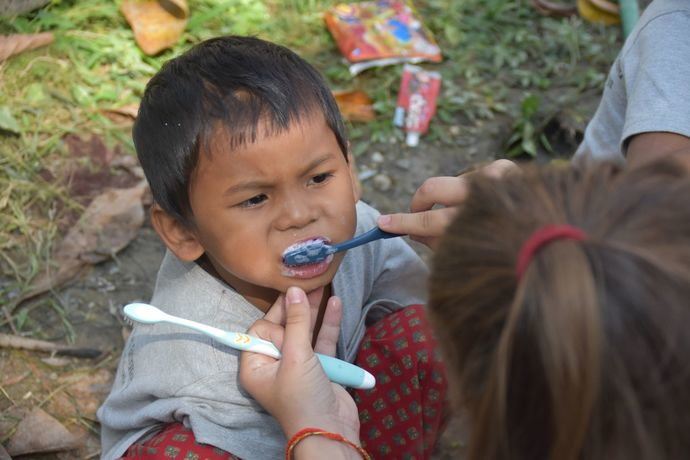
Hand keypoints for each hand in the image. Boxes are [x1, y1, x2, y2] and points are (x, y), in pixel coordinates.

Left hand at [239, 287, 359, 442]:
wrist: (331, 431)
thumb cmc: (303, 397)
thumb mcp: (296, 357)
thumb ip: (297, 322)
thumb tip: (294, 290)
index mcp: (256, 366)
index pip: (260, 331)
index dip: (274, 320)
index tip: (289, 311)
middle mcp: (274, 364)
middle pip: (283, 327)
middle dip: (294, 307)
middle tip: (303, 281)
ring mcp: (298, 365)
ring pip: (304, 332)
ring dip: (314, 311)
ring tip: (321, 285)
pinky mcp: (320, 367)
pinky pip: (322, 341)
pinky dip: (328, 324)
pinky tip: (336, 303)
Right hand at [377, 159, 516, 247]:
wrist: (562, 236)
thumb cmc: (511, 256)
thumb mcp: (470, 257)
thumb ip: (439, 241)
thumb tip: (416, 230)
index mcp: (476, 222)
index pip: (427, 221)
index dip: (402, 223)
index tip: (383, 223)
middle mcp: (486, 193)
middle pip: (433, 188)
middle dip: (418, 203)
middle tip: (415, 216)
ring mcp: (499, 176)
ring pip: (456, 182)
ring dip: (455, 199)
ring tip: (467, 217)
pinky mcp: (510, 169)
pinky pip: (479, 177)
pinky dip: (476, 192)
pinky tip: (488, 207)